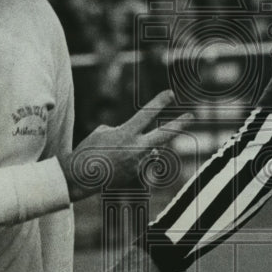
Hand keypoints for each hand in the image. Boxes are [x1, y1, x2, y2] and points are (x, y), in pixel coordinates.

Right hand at [59, 90, 191, 200]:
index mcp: (126, 134)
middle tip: (192, 116)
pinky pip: (139, 162)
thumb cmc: (88, 150)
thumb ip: (124, 131)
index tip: (170, 93)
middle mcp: (136, 149)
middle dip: (178, 125)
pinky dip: (131, 160)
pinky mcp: (135, 176)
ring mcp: (137, 164)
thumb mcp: (102, 132)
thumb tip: (140, 141)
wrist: (80, 178)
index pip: (146, 115)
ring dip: (139, 149)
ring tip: (116, 154)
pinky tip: (116, 164)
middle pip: (163, 135)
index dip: (159, 102)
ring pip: (148, 150)